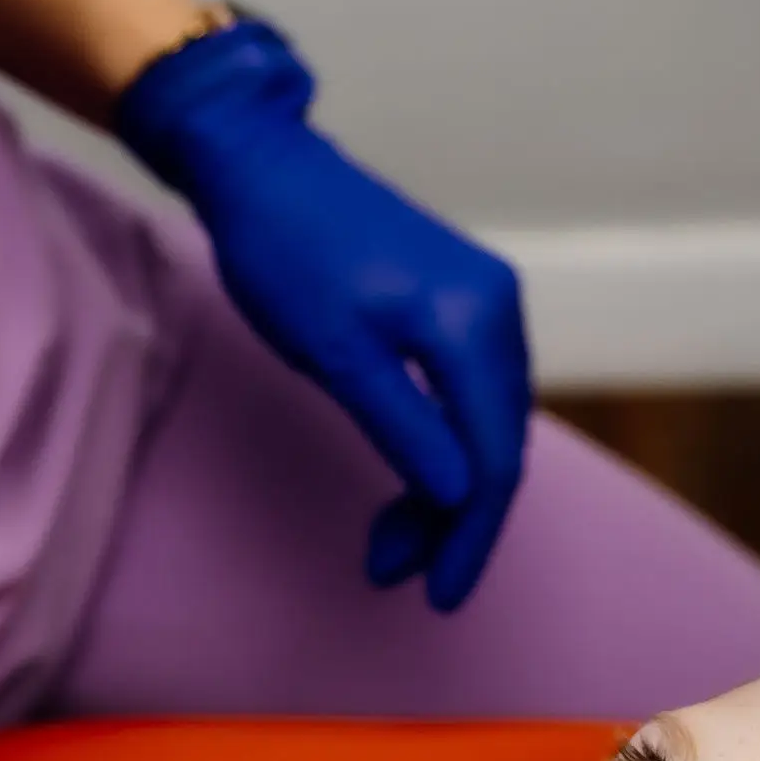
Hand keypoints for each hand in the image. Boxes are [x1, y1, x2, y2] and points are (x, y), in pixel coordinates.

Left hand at [115, 19, 529, 609]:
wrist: (261, 165)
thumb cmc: (286, 253)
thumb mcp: (336, 353)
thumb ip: (403, 424)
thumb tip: (460, 497)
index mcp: (474, 322)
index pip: (492, 457)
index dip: (468, 535)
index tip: (435, 595)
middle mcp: (497, 308)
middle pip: (497, 444)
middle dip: (452, 520)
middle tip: (396, 574)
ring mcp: (483, 300)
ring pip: (482, 423)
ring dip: (442, 489)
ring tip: (387, 540)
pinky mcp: (458, 299)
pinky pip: (467, 392)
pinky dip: (439, 445)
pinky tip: (406, 478)